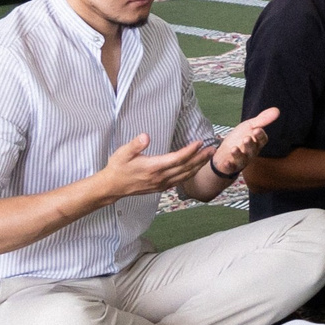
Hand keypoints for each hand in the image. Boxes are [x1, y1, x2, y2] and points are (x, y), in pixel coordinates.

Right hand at [98, 133, 215, 199]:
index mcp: (153, 167)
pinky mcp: (161, 188)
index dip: (190, 150)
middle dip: (200, 158)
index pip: (177, 158)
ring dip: (198, 166)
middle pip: (186, 167)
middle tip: (212, 149)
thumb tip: (145, 136)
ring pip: (185, 175)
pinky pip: (180, 181)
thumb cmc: (118, 167)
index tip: (200, 142)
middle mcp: (160, 177)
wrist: (112, 187)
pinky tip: (196, 168)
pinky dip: (190, 174)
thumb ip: (135, 145)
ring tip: (209, 157)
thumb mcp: (123, 153)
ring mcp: (161, 184)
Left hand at [209, 107, 278, 180]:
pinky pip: (231, 168)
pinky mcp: (230, 166)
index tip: (257, 129)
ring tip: (234, 149)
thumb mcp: (249, 127)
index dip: (260, 136)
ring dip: (238, 154)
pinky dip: (228, 166)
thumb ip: (262, 120)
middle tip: (246, 138)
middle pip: (252, 150)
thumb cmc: (238, 139)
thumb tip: (277, 110)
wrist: (224, 153)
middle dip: (250, 144)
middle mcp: (250, 153)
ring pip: (242, 159)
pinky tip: (226, 163)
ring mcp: (240, 160)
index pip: (262, 140)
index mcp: (256, 143)